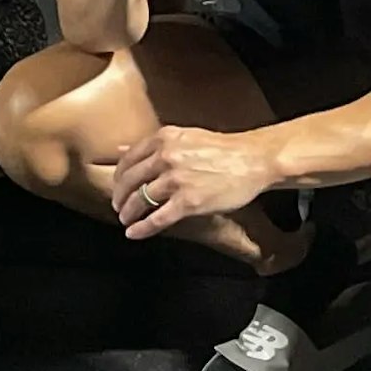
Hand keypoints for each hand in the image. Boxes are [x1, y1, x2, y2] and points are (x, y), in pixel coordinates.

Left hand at [111, 123, 281, 240]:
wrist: (252, 161)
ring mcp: (177, 180)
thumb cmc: (222, 149)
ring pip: (141, 200)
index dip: (119, 177)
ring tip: (126, 220)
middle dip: (120, 197)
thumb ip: (154, 144)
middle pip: (130, 181)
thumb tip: (120, 148)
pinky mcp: (189, 202)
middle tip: (118, 206)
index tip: (117, 186)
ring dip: (129, 213)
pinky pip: (157, 218)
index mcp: (164, 139)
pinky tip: (135, 233)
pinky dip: (142, 228)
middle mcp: (166, 157)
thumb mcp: (184, 136)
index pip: (128, 159)